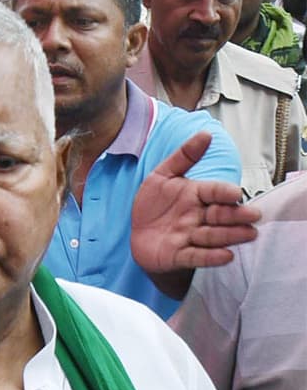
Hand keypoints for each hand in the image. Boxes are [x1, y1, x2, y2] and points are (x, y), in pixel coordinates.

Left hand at [131, 131, 260, 298]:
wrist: (137, 233)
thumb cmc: (153, 204)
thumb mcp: (162, 176)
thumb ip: (183, 156)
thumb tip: (206, 133)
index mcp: (195, 195)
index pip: (213, 191)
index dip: (223, 192)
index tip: (235, 193)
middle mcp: (196, 216)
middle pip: (219, 215)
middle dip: (236, 216)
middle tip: (253, 216)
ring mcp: (188, 236)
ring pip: (212, 235)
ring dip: (230, 235)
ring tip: (247, 235)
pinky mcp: (178, 255)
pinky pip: (196, 256)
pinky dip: (210, 256)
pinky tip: (226, 255)